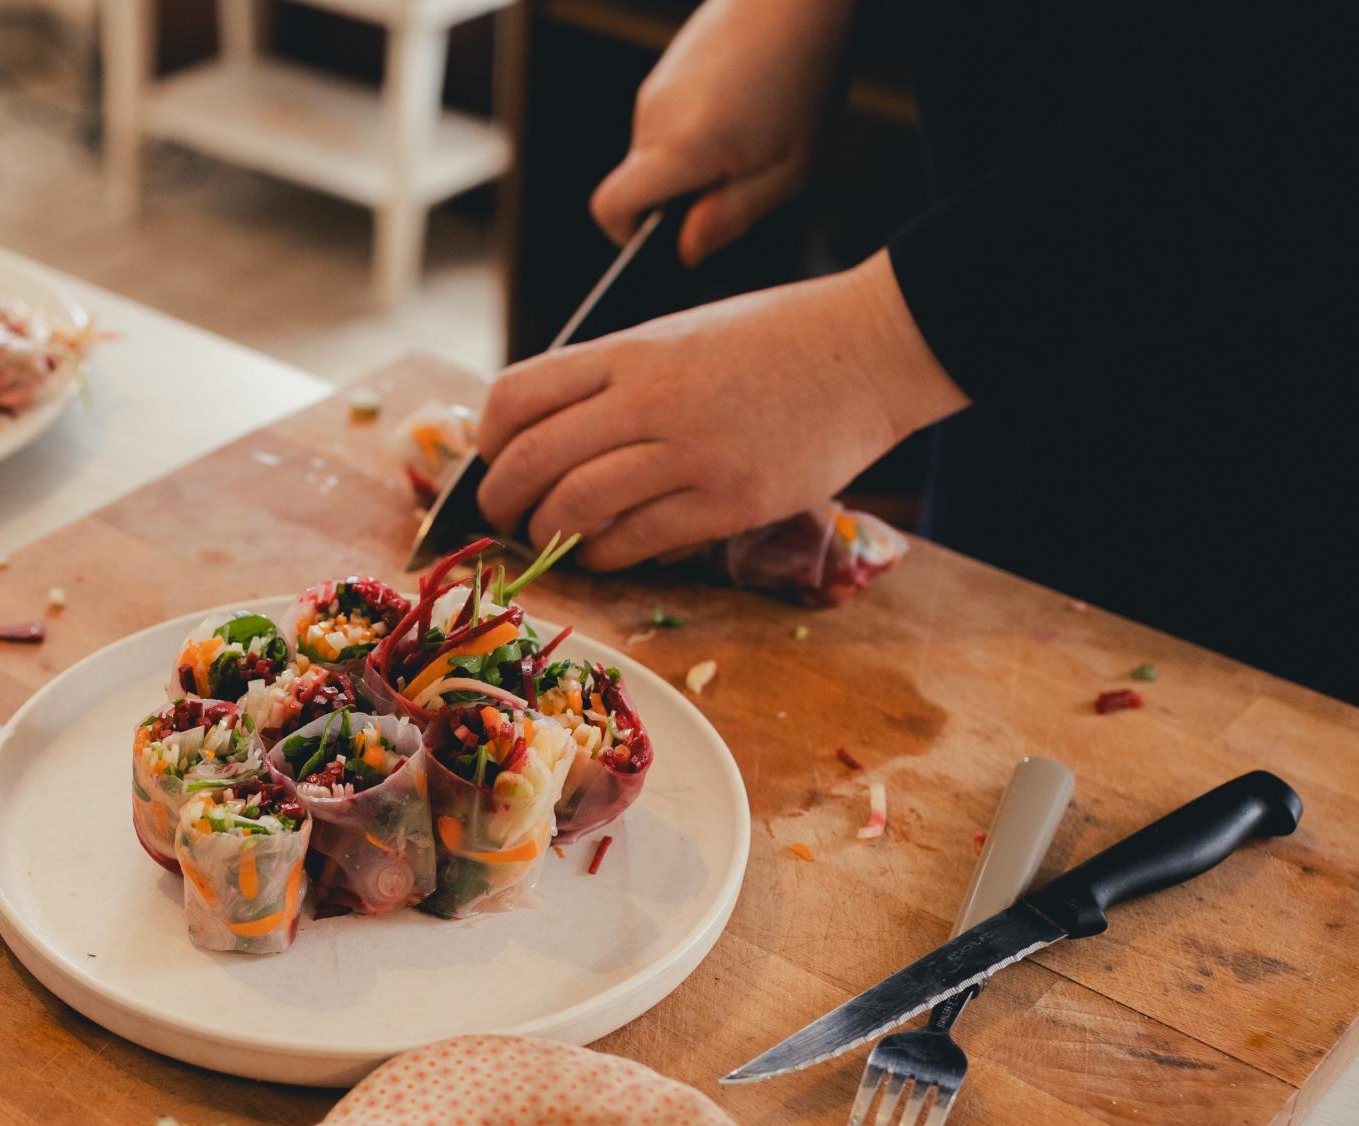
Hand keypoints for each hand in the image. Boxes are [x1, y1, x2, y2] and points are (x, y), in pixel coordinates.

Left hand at [475, 251, 967, 570]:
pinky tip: (611, 550)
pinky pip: (637, 542)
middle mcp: (648, 400)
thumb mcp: (678, 336)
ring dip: (550, 535)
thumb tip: (553, 438)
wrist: (870, 348)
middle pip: (530, 461)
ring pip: (575, 508)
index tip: (496, 460)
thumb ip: (616, 380)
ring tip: (556, 539)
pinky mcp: (729, 501)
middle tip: (507, 518)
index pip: (516, 397)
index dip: (488, 441)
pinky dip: (607, 556)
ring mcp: (689, 454)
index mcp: (629, 352)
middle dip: (501, 502)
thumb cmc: (774, 340)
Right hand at [592, 0, 857, 264]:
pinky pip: (672, 116)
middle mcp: (653, 117)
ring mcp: (657, 87)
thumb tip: (688, 250)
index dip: (626, 235)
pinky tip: (746, 107)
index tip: (663, 240)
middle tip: (744, 177)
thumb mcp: (789, 169)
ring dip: (696, 157)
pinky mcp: (669, 67)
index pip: (610, 207)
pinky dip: (700, 125)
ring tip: (753, 134)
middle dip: (682, 194)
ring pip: (660, 148)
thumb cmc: (805, 76)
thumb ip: (732, 217)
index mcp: (678, 149)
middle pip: (642, 181)